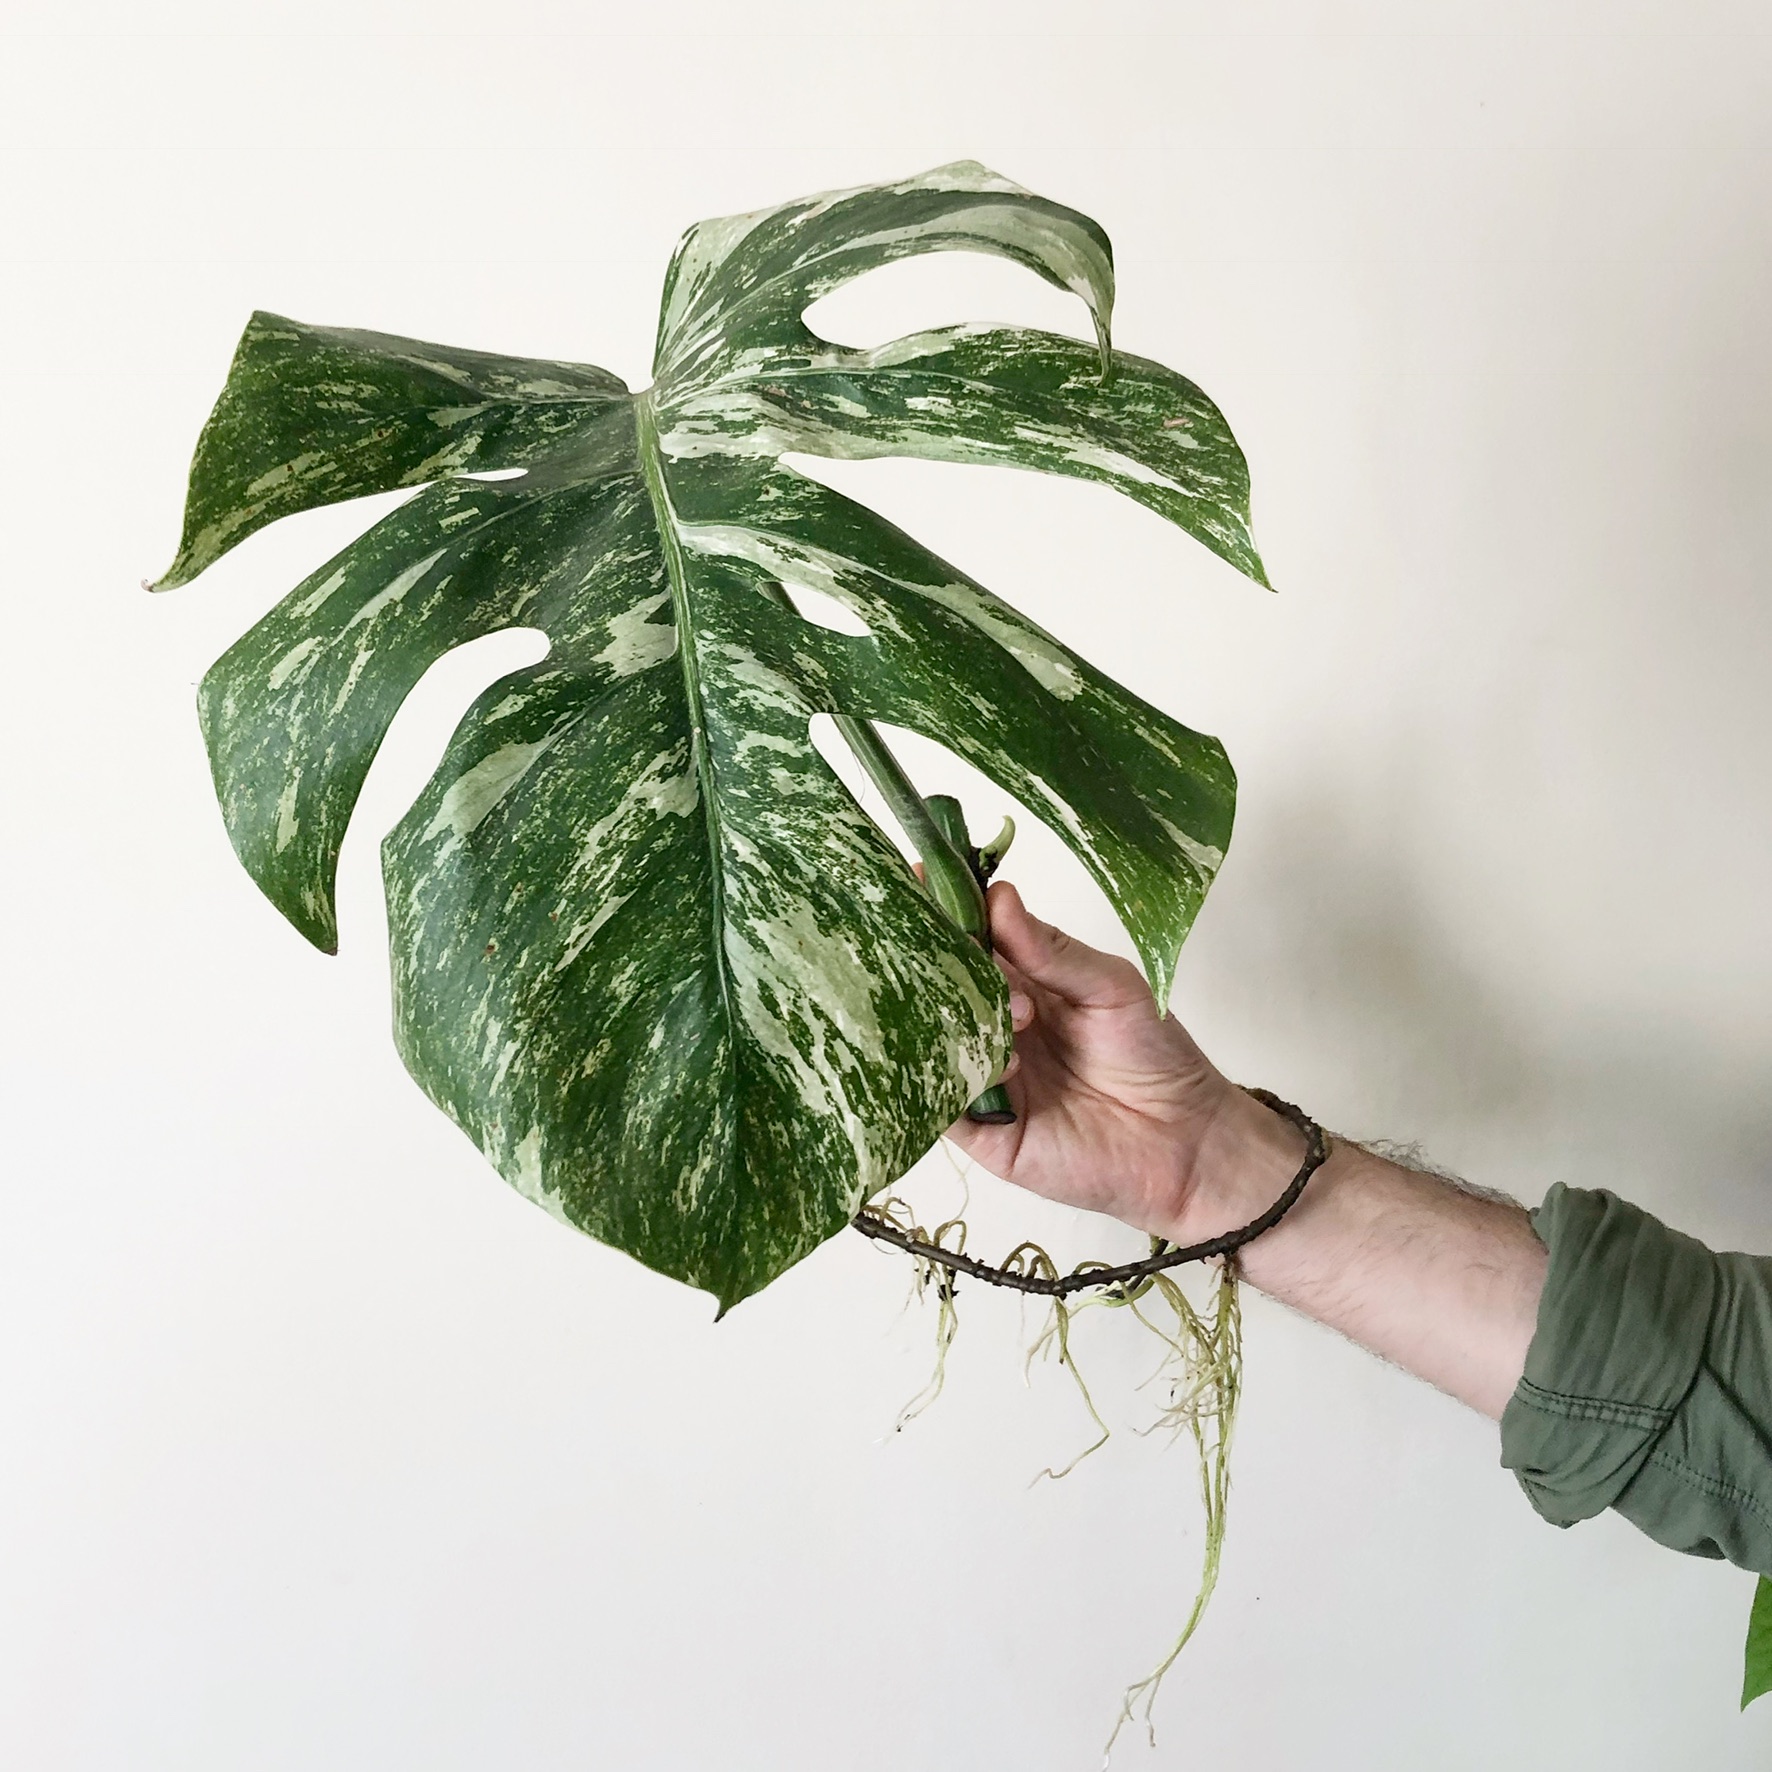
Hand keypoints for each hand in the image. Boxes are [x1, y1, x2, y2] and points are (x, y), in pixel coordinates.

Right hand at [944, 881, 1303, 1243]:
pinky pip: (943, 1105)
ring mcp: (980, 1077)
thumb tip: (998, 897)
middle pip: (936, 988)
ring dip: (957, 1021)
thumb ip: (1053, 950)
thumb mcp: (1111, 986)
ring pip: (931, 1042)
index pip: (964, 941)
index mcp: (1017, 982)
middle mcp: (988, 1026)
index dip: (940, 912)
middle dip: (941, 962)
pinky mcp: (982, 1133)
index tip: (917, 878)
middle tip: (962, 952)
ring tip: (1019, 1019)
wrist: (1187, 1140)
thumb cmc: (1156, 1055)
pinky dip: (957, 1080)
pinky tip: (1004, 1065)